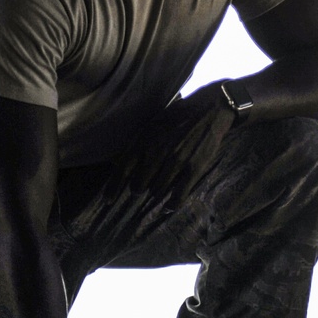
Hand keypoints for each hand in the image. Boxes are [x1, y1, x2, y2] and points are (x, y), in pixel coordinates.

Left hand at [59, 82, 235, 258]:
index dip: (113, 188)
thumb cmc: (178, 116)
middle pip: (138, 184)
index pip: (122, 169)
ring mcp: (176, 161)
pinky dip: (171, 205)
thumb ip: (137, 142)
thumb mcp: (152, 123)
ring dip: (155, 193)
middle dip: (137, 189)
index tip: (107, 200)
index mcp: (144, 139)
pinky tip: (167, 208)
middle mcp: (157, 151)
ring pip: (157, 190)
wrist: (209, 109)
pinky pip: (178, 195)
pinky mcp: (193, 168)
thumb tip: (119, 161)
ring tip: (156, 190)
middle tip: (139, 189)